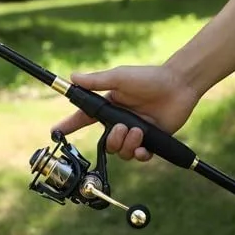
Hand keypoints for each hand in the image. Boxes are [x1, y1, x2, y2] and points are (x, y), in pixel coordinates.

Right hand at [52, 65, 201, 161]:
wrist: (179, 84)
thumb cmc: (150, 78)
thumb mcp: (120, 77)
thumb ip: (96, 81)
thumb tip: (72, 77)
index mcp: (110, 108)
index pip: (83, 119)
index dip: (69, 126)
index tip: (55, 132)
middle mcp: (120, 123)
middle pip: (105, 143)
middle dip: (112, 140)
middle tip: (123, 127)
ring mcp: (134, 133)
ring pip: (121, 152)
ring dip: (128, 144)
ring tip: (139, 130)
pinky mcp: (150, 141)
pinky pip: (138, 157)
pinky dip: (139, 154)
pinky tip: (144, 147)